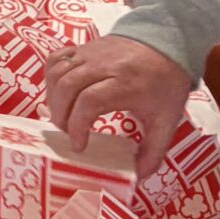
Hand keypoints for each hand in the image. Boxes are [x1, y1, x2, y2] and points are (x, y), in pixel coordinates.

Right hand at [44, 35, 192, 172]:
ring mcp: (92, 53)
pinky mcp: (84, 47)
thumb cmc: (166, 82)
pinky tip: (59, 94)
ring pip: (58, 72)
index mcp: (127, 83)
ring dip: (53, 99)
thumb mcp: (167, 120)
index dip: (78, 126)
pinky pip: (57, 59)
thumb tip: (137, 177)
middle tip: (68, 134)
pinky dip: (51, 78)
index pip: (89, 101)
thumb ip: (154, 151)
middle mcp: (105, 65)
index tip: (80, 146)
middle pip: (68, 86)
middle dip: (61, 115)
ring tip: (62, 118)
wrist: (168, 41)